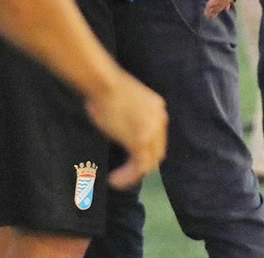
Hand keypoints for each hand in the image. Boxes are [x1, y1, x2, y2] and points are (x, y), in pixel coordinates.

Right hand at [84, 72, 167, 188]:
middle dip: (142, 165)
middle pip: (156, 152)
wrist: (104, 83)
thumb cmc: (105, 87)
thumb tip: (119, 128)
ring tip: (116, 181)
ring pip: (148, 163)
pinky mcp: (140, 142)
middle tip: (126, 174)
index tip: (130, 158)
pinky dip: (126, 177)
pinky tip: (113, 180)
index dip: (145, 150)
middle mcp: (160, 120)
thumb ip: (129, 117)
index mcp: (157, 108)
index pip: (157, 137)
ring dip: (132, 174)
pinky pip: (137, 167)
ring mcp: (152, 132)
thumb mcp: (124, 101)